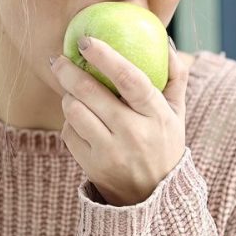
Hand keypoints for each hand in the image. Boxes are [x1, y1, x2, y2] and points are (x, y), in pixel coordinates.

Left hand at [50, 36, 187, 205]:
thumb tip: (164, 40)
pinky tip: (78, 117)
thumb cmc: (164, 143)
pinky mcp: (92, 166)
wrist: (153, 196)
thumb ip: (176, 76)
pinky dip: (70, 120)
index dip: (106, 57)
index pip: (130, 79)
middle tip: (59, 58)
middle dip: (68, 70)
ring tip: (71, 90)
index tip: (87, 41)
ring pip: (74, 111)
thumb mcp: (177, 114)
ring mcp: (111, 152)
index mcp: (157, 116)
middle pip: (91, 93)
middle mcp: (134, 134)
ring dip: (67, 95)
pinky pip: (69, 132)